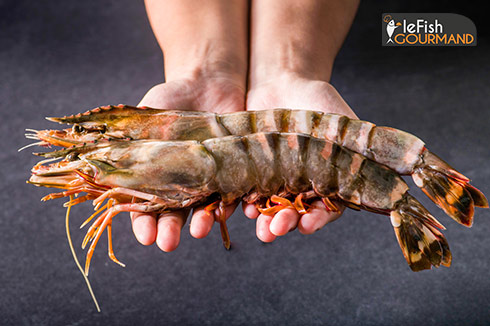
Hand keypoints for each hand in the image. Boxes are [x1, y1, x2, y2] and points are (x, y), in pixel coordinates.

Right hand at [134, 0, 247, 250]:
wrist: (208, 81)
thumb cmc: (171, 98)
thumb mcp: (146, 116)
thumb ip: (130, 139)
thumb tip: (96, 162)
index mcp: (155, 176)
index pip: (145, 207)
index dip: (143, 222)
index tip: (144, 236)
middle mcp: (181, 183)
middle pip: (174, 214)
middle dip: (170, 229)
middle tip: (168, 243)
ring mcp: (208, 178)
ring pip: (205, 208)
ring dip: (202, 222)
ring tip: (199, 230)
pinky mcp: (234, 170)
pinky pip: (236, 192)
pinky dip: (234, 204)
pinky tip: (229, 210)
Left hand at [243, 73, 357, 241]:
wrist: (282, 83)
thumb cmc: (318, 102)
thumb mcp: (342, 124)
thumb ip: (361, 148)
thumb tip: (409, 166)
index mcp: (327, 181)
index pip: (327, 207)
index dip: (319, 218)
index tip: (308, 225)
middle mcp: (301, 187)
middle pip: (295, 213)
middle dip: (285, 223)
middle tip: (275, 229)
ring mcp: (275, 182)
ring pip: (269, 209)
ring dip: (263, 221)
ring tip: (259, 229)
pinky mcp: (250, 172)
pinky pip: (245, 193)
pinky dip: (241, 203)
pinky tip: (237, 209)